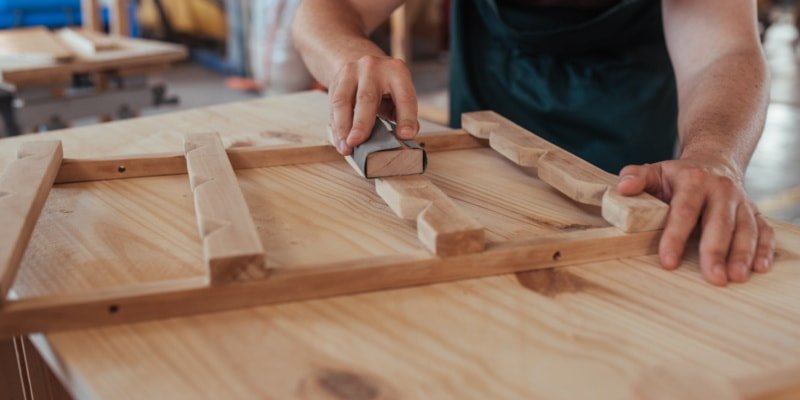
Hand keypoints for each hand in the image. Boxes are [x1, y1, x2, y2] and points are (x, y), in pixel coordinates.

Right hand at [328, 55, 418, 154]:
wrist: (362, 65)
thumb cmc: (386, 88)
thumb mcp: (400, 95)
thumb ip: (404, 114)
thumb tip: (405, 135)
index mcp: (397, 72)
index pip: (404, 97)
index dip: (406, 117)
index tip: (405, 136)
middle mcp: (373, 68)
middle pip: (366, 98)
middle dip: (361, 122)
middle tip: (356, 141)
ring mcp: (351, 73)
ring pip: (342, 101)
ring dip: (342, 127)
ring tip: (346, 147)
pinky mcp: (336, 82)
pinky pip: (332, 107)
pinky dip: (336, 127)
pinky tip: (340, 142)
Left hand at [616, 157, 774, 285]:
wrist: (714, 162)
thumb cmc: (677, 176)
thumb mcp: (654, 172)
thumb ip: (636, 178)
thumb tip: (623, 188)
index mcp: (694, 181)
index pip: (683, 211)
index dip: (675, 237)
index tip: (668, 261)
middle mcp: (722, 190)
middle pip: (720, 223)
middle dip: (716, 251)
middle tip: (714, 278)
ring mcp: (742, 202)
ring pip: (746, 229)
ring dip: (743, 254)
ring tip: (736, 277)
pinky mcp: (755, 212)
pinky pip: (764, 230)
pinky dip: (765, 249)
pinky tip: (760, 268)